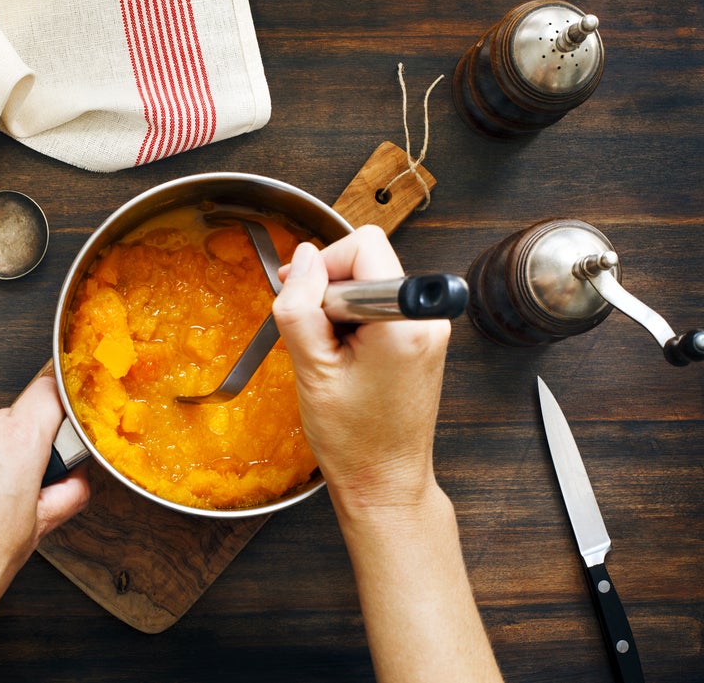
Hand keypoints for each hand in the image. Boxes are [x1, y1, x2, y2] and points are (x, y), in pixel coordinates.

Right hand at [272, 225, 450, 509]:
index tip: (307, 305)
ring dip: (339, 310)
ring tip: (331, 355)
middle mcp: (427, 318)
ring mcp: (428, 329)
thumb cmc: (354, 440)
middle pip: (368, 260)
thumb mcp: (311, 369)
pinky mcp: (421, 340)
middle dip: (330, 290)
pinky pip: (379, 307)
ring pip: (370, 284)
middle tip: (315, 336)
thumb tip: (301, 258)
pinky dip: (353, 324)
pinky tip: (344, 359)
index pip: (363, 245)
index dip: (324, 268)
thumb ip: (301, 305)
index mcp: (404, 320)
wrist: (385, 483)